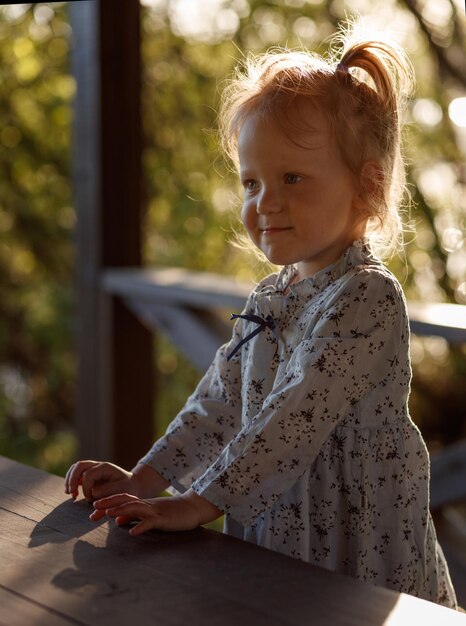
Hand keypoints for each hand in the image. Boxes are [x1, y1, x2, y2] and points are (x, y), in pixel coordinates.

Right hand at [65, 460, 135, 500]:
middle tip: (70, 493)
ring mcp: (94, 469)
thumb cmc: (128, 489)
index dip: (86, 488)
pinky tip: (73, 492)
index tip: (90, 499)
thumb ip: (108, 494)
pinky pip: (77, 473)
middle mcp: (98, 466)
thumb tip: (92, 495)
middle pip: (79, 466)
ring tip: (69, 492)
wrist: (133, 485)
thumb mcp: (122, 491)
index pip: (89, 474)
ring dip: (70, 479)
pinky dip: (72, 481)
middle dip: (72, 479)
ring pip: (76, 467)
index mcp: (106, 468)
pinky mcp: (91, 475)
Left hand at [91, 489, 221, 534]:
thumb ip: (134, 517)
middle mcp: (146, 505)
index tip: (93, 507)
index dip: (108, 501)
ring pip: (136, 508)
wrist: (193, 507)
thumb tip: (118, 522)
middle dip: (109, 503)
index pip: (122, 499)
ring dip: (121, 510)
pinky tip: (132, 532)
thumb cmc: (171, 513)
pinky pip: (151, 522)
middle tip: (94, 508)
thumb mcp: (151, 514)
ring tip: (109, 513)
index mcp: (142, 504)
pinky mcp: (163, 519)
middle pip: (125, 500)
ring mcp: (154, 511)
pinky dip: (141, 526)